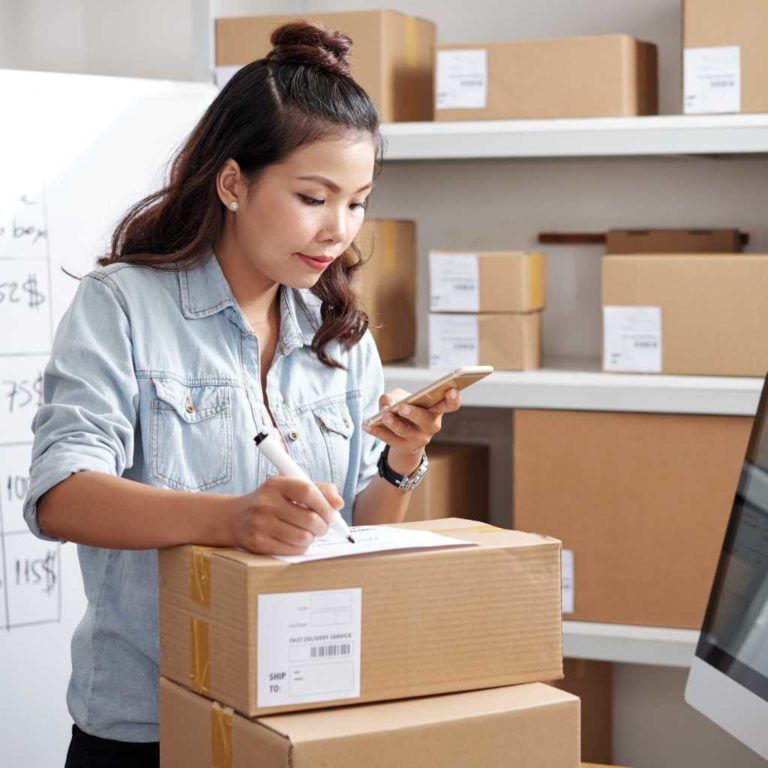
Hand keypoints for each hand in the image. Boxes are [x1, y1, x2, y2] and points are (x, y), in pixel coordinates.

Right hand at [228, 477, 342, 554]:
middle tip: (322, 525)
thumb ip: (317, 489)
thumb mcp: (289, 487)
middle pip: (310, 519)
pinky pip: (293, 549)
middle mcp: (266, 503)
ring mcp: (261, 525)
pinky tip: (295, 539)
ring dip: (311, 537)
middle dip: (323, 525)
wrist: (234, 518)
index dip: (325, 504)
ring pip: (304, 537)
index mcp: (276, 484)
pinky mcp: (259, 544)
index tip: (331, 511)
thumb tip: (339, 503)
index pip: (308, 491)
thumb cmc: (270, 501)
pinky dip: (301, 546)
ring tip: (307, 532)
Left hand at [363, 387, 460, 473]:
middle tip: (402, 407)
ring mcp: (417, 439)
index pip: (450, 405)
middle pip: (424, 420)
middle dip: (413, 413)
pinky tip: (366, 425)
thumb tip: (386, 405)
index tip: (452, 389)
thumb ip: (394, 396)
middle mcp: (430, 426)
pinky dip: (376, 430)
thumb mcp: (402, 398)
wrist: (405, 437)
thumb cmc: (407, 410)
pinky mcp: (403, 448)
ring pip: (404, 431)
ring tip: (384, 415)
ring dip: (393, 422)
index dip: (453, 398)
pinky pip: (388, 438)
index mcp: (436, 410)